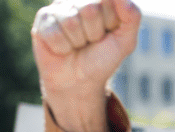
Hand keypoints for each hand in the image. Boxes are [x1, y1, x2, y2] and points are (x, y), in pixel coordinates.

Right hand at [31, 0, 140, 131]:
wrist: (80, 81)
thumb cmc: (102, 58)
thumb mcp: (125, 41)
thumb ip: (132, 17)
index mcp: (99, 1)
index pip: (107, 1)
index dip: (110, 23)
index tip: (107, 34)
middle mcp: (77, 0)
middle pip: (90, 9)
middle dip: (94, 33)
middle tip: (91, 42)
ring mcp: (58, 8)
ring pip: (71, 22)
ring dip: (78, 42)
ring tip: (77, 45)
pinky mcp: (42, 20)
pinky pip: (54, 33)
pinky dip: (63, 48)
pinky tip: (63, 49)